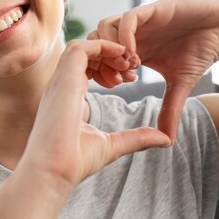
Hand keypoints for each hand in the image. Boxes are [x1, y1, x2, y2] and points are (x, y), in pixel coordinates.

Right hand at [19, 39, 170, 191]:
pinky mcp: (64, 79)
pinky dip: (101, 46)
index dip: (108, 67)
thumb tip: (165, 139)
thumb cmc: (74, 163)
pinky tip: (121, 55)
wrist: (53, 172)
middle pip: (83, 54)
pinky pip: (80, 48)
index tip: (129, 79)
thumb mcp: (112, 145)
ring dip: (106, 48)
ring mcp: (60, 81)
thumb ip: (137, 137)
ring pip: (81, 46)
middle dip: (110, 55)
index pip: (84, 69)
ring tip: (128, 60)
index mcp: (67, 98)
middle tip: (133, 67)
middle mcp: (61, 86)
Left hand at [90, 0, 218, 139]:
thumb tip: (166, 140)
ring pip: (103, 27)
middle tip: (118, 80)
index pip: (99, 57)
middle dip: (101, 62)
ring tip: (128, 68)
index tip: (117, 86)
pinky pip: (126, 20)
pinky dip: (124, 38)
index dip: (100, 72)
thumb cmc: (201, 51)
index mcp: (132, 49)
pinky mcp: (151, 10)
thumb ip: (169, 109)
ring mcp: (139, 21)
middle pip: (94, 41)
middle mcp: (131, 34)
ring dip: (110, 50)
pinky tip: (136, 56)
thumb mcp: (180, 84)